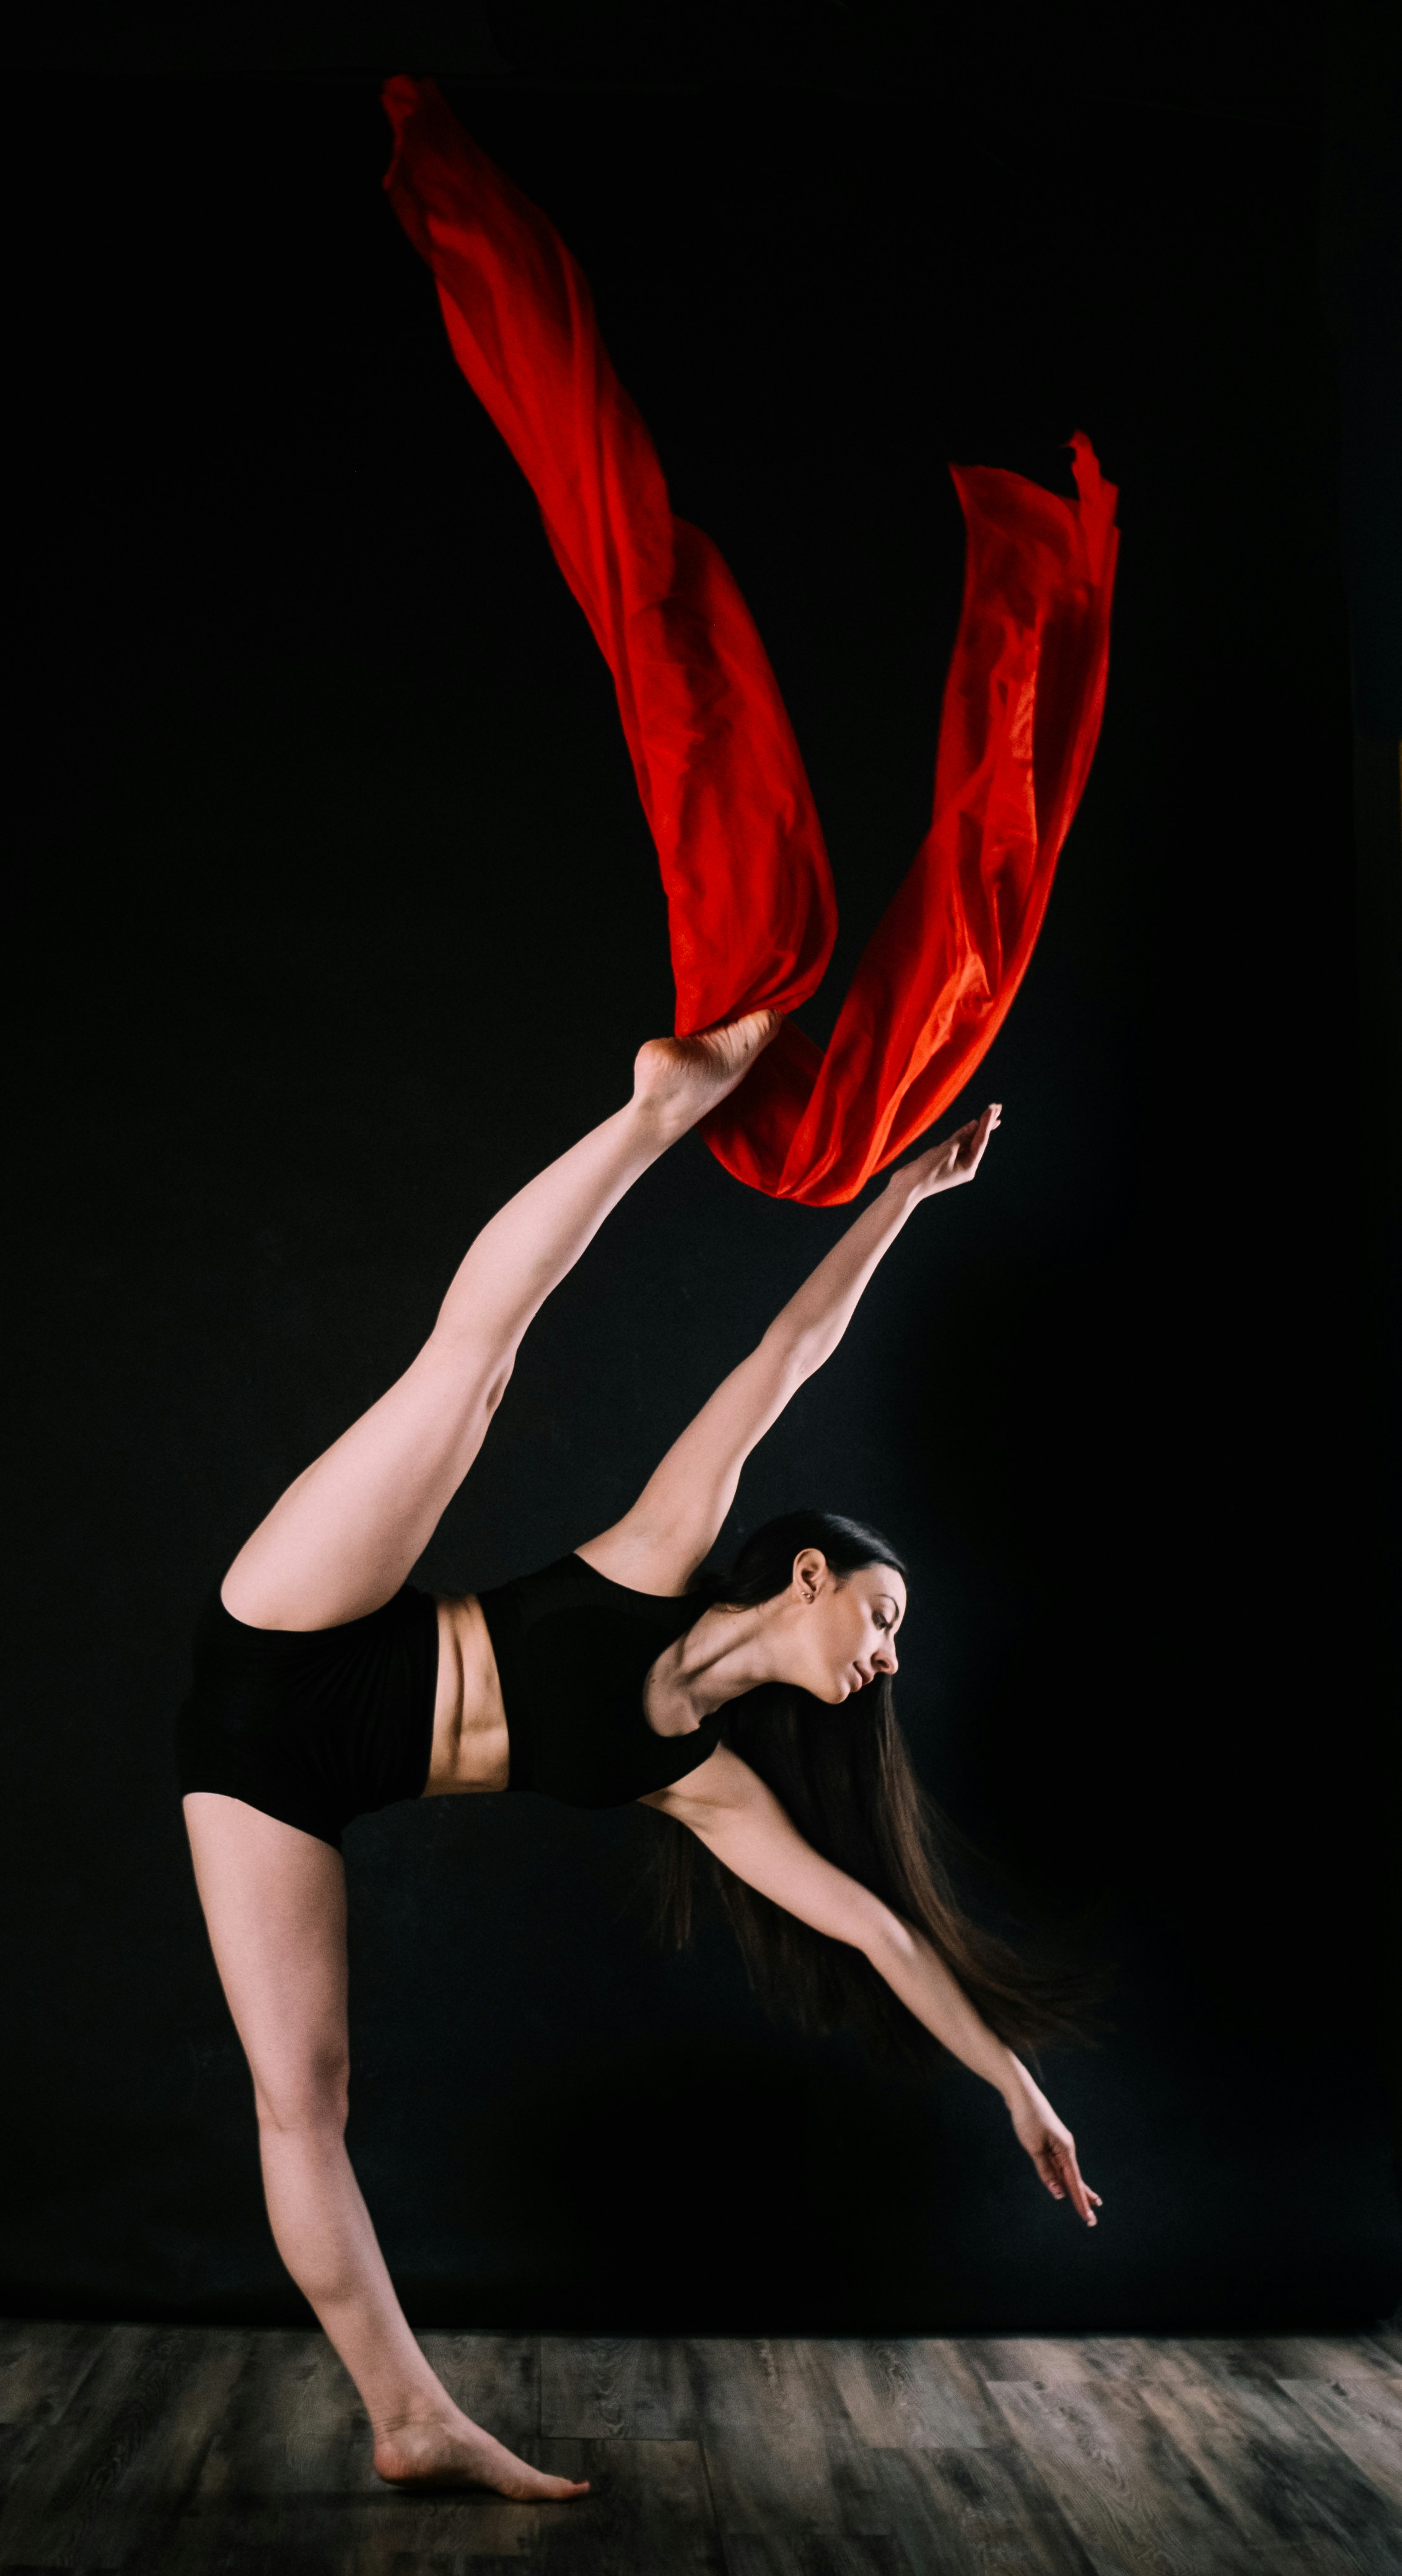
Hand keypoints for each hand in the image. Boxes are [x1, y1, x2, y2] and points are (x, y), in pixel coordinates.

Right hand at [902, 1102, 1000, 1197]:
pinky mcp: (946, 1159)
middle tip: (998, 1106)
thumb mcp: (945, 1151)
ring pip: (969, 1140)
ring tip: (991, 1112)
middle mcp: (966, 1165)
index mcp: (969, 1167)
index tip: (993, 1108)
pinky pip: (958, 1143)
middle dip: (987, 1123)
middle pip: (978, 1140)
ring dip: (978, 1126)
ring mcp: (956, 1162)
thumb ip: (960, 1137)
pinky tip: (974, 1123)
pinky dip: (964, 1133)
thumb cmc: (926, 1171)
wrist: (907, 1186)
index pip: (980, 1141)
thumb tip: (974, 1124)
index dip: (987, 1123)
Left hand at [1005, 2065, 1101, 2226]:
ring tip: (1090, 2202)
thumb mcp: (1034, 2146)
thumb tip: (1058, 2192)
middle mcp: (1066, 2148)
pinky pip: (1060, 2164)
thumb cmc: (1027, 2118)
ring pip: (1068, 2172)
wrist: (1021, 2094)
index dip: (1080, 2203)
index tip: (1088, 2220)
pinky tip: (1065, 2182)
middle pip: (1076, 2179)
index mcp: (1065, 2150)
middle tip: (1091, 2220)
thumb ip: (1046, 2170)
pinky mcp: (1051, 2141)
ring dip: (1076, 2189)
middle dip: (1083, 2199)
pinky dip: (1064, 2177)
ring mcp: (1059, 2144)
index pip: (1074, 2183)